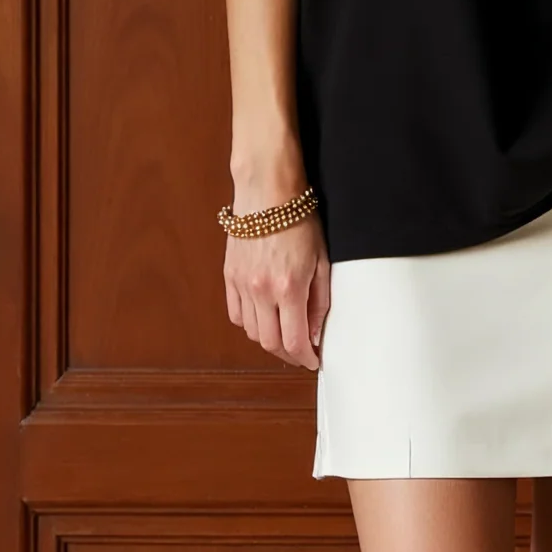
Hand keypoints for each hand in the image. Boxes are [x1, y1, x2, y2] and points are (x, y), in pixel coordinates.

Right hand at [224, 202, 329, 369]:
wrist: (267, 189)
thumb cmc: (299, 219)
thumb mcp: (321, 261)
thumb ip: (319, 300)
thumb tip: (316, 332)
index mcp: (289, 288)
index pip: (295, 340)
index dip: (306, 357)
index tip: (314, 361)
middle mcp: (261, 291)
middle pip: (270, 343)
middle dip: (288, 354)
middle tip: (301, 353)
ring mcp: (241, 284)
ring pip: (251, 331)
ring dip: (268, 340)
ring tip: (284, 336)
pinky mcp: (229, 275)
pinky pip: (235, 313)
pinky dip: (249, 323)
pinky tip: (262, 318)